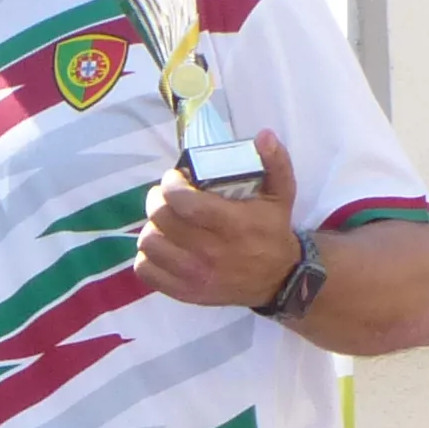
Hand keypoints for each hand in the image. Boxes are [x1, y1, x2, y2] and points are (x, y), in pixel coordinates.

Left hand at [133, 131, 303, 310]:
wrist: (278, 278)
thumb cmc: (272, 231)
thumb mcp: (282, 194)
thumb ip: (275, 162)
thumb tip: (264, 135)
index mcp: (233, 225)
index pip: (185, 203)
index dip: (171, 184)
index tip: (175, 178)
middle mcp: (211, 252)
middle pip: (162, 219)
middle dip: (157, 200)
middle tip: (165, 195)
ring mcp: (195, 275)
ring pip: (149, 244)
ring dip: (152, 227)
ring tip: (164, 220)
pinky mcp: (185, 292)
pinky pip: (147, 272)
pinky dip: (147, 256)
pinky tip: (162, 245)